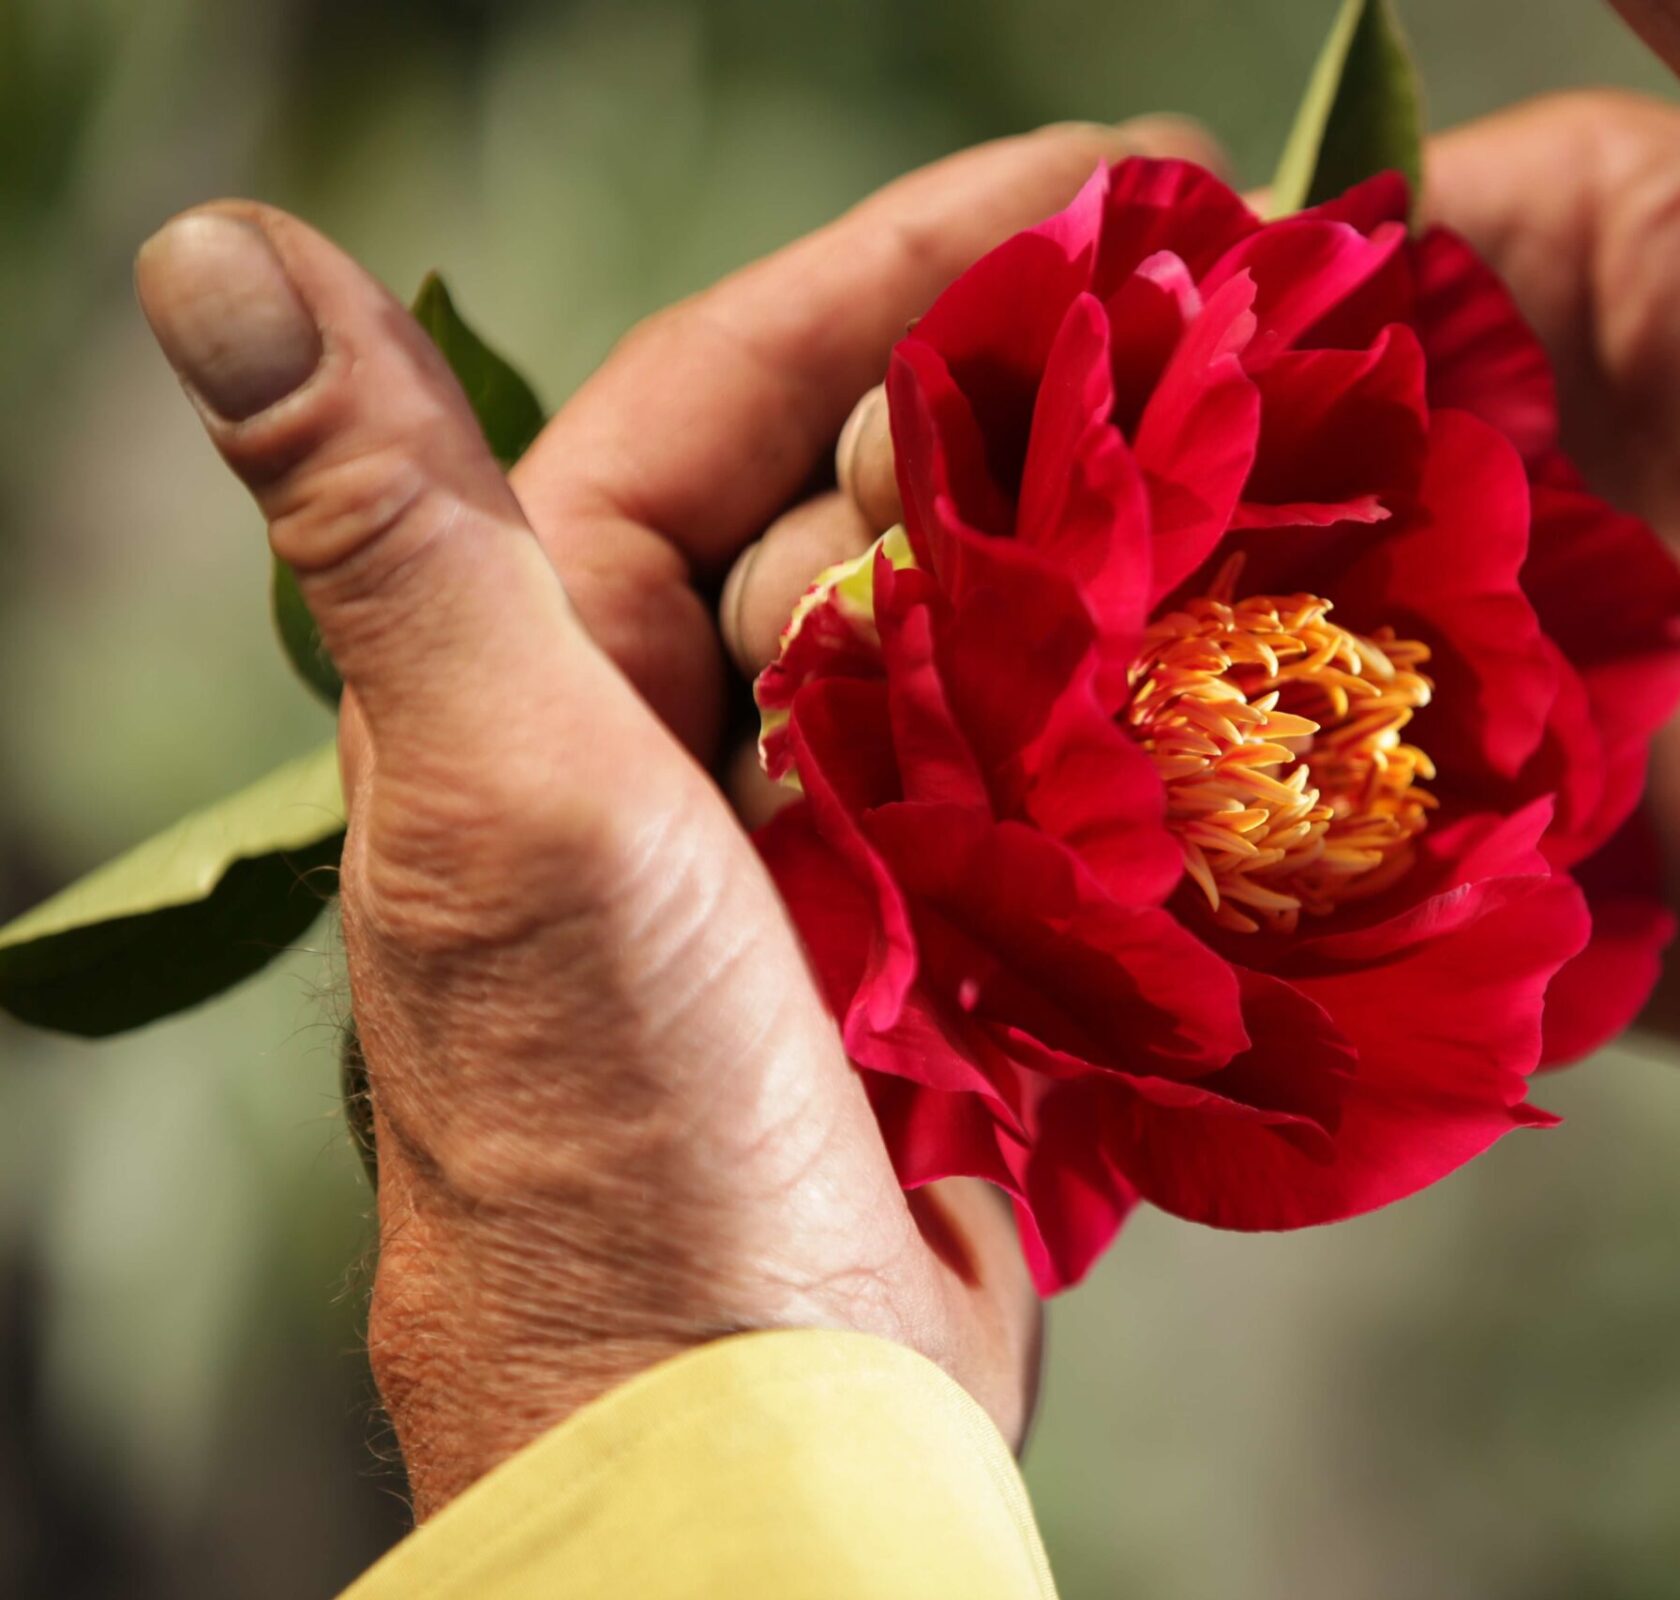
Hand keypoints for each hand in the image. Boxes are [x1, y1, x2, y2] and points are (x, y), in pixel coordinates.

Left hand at [131, 120, 1211, 1517]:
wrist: (754, 1428)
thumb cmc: (615, 1129)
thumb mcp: (508, 806)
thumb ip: (394, 530)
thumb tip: (210, 253)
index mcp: (546, 666)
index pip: (725, 386)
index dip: (897, 264)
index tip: (1094, 179)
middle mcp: (674, 731)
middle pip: (868, 489)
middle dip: (1026, 397)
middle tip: (1208, 327)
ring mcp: (816, 833)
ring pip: (967, 620)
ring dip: (1094, 542)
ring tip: (1242, 472)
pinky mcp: (932, 932)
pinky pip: (1035, 761)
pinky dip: (1125, 696)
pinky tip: (1223, 644)